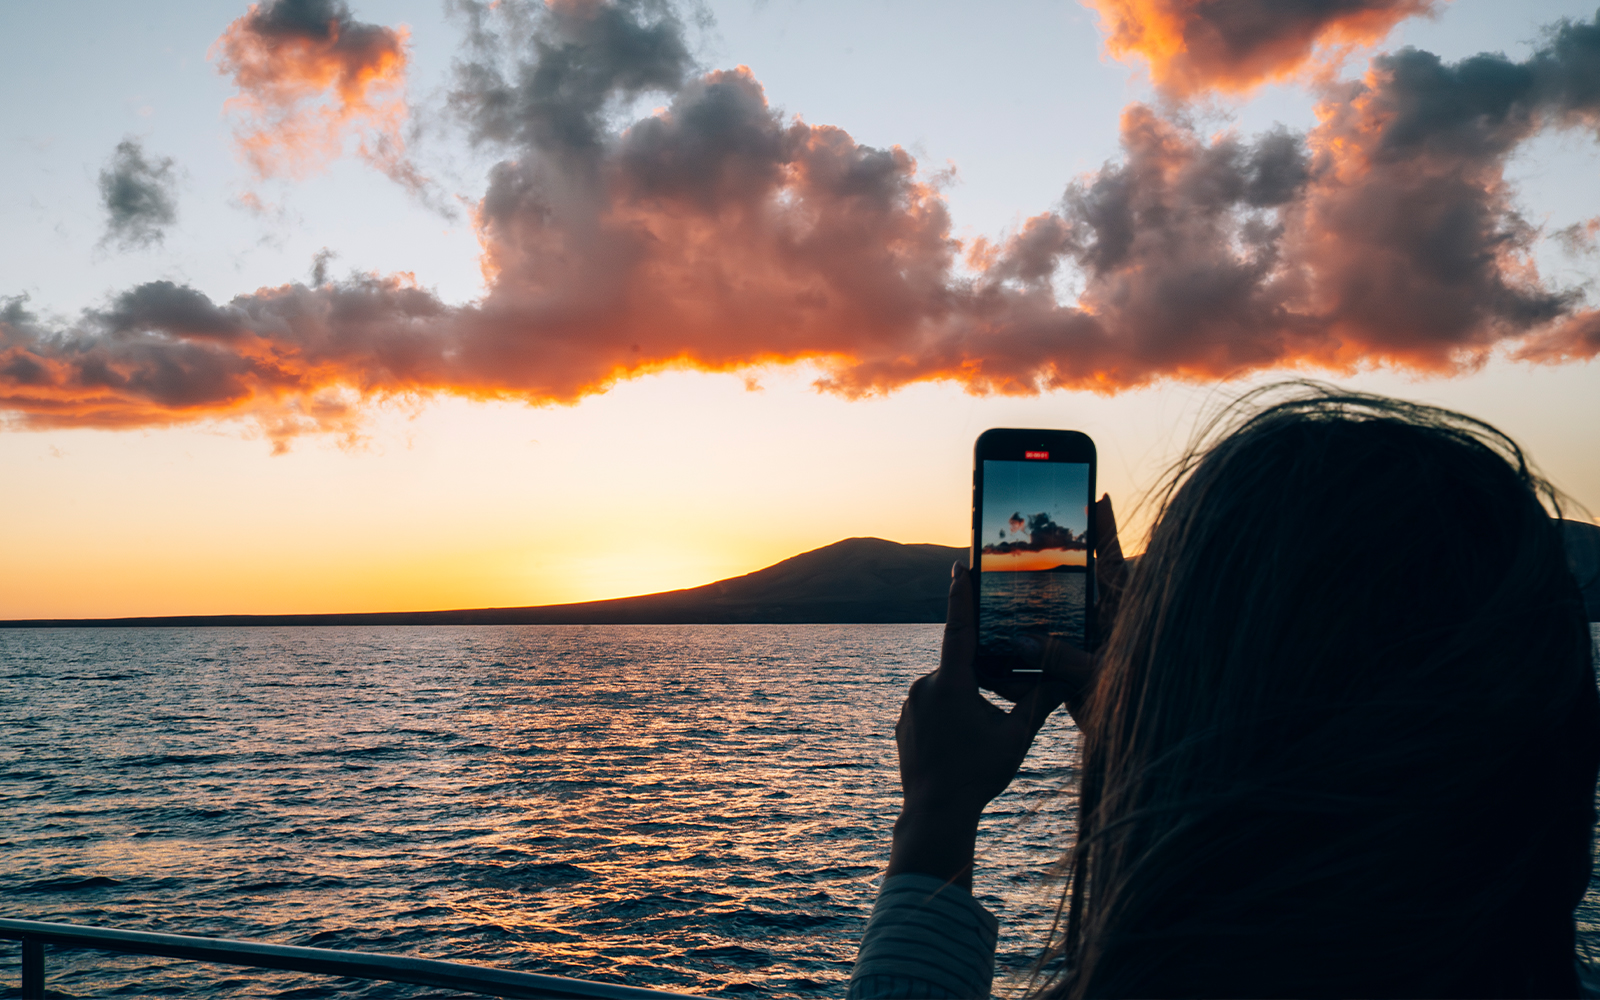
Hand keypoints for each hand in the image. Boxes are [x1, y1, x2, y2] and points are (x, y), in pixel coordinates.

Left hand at [885, 562, 1062, 889]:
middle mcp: (924, 686)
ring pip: (947, 690)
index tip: (959, 567)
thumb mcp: (1015, 737)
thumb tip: (1066, 676)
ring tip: (975, 743)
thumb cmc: (977, 774)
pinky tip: (959, 748)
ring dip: (965, 704)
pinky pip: (931, 709)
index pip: (959, 629)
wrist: (935, 813)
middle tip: (990, 722)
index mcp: (952, 682)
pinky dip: (948, 719)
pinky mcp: (904, 723)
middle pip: (961, 669)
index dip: (962, 596)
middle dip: (981, 684)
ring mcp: (910, 705)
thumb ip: (1039, 702)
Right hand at [988, 494, 1126, 722]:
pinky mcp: (1076, 666)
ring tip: (998, 590)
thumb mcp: (1099, 678)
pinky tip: (998, 656)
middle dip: (1052, 562)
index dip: (1105, 529)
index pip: (1112, 563)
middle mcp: (1105, 623)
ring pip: (1056, 618)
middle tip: (1031, 530)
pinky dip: (1024, 656)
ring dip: (1031, 612)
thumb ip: (1061, 658)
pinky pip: (1046, 653)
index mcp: (1122, 615)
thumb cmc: (1135, 705)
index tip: (1100, 495)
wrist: (1137, 744)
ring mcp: (1090, 643)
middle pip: (1076, 582)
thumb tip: (1019, 642)